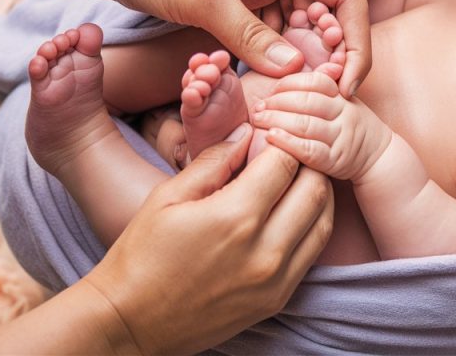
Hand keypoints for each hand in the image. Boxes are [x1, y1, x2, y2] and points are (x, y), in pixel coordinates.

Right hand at [83, 123, 333, 354]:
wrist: (131, 323)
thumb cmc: (141, 256)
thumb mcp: (168, 197)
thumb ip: (213, 161)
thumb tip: (246, 133)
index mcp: (235, 217)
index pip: (285, 162)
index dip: (281, 141)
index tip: (269, 136)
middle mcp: (265, 250)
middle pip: (315, 188)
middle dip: (306, 163)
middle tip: (286, 155)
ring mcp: (276, 279)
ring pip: (324, 221)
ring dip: (316, 193)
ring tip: (294, 180)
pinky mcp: (278, 299)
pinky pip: (313, 252)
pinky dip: (312, 225)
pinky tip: (292, 213)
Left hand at [89, 0, 369, 96]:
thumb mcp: (204, 0)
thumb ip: (251, 37)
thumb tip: (296, 71)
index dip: (355, 38)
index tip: (348, 80)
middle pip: (332, 12)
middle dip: (334, 53)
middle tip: (326, 94)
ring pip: (307, 26)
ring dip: (309, 59)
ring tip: (300, 93)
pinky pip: (280, 31)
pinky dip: (282, 57)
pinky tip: (277, 81)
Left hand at [251, 72, 391, 180]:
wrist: (379, 157)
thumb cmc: (350, 126)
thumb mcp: (343, 100)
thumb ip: (321, 88)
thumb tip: (290, 66)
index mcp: (342, 96)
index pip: (317, 81)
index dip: (291, 83)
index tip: (272, 89)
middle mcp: (344, 113)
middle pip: (308, 101)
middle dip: (278, 101)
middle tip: (258, 106)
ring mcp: (340, 137)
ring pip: (306, 124)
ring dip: (277, 120)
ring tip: (258, 119)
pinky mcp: (335, 160)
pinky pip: (311, 150)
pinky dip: (288, 143)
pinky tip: (272, 138)